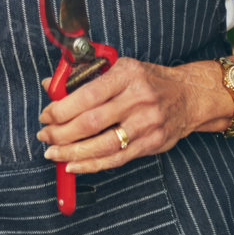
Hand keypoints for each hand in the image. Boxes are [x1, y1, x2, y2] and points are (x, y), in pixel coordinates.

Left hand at [36, 58, 221, 174]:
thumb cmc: (148, 80)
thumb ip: (85, 76)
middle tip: (45, 137)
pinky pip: (116, 159)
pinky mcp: (152, 143)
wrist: (189, 95)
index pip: (87, 94)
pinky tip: (73, 166)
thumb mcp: (120, 68)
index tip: (46, 115)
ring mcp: (147, 123)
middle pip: (91, 122)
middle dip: (61, 133)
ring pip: (102, 145)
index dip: (61, 108)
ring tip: (53, 154)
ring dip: (72, 153)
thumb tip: (51, 84)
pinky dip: (91, 165)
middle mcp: (138, 98)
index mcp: (127, 74)